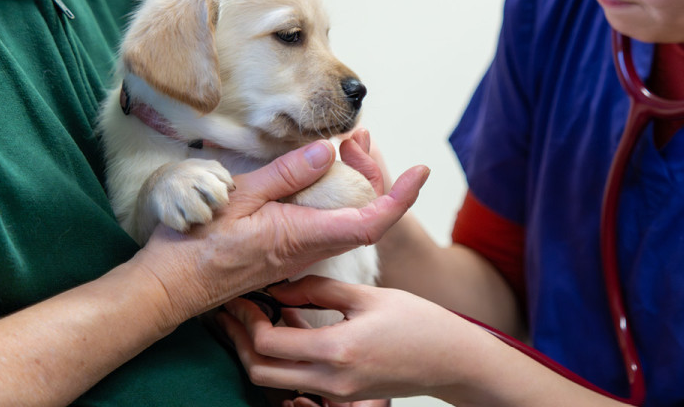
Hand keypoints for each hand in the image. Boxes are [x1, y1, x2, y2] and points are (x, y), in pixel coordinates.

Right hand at [131, 140, 429, 326]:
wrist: (171, 288)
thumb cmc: (198, 245)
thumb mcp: (240, 197)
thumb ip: (287, 175)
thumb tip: (327, 152)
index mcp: (304, 235)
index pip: (371, 221)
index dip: (401, 198)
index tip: (420, 171)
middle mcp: (310, 249)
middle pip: (365, 216)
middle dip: (376, 177)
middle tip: (360, 139)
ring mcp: (300, 253)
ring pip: (346, 221)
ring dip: (357, 185)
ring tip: (349, 147)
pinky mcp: (287, 251)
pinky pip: (325, 225)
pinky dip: (333, 196)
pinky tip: (319, 174)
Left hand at [218, 276, 495, 404]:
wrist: (449, 359)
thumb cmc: (415, 322)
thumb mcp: (367, 296)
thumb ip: (319, 290)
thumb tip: (278, 287)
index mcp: (337, 351)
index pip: (269, 344)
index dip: (247, 320)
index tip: (242, 296)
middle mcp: (330, 380)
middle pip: (260, 372)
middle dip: (240, 341)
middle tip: (234, 311)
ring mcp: (335, 394)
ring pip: (273, 382)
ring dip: (257, 353)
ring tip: (251, 319)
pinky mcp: (340, 395)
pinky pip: (296, 382)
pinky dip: (281, 361)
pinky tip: (284, 329)